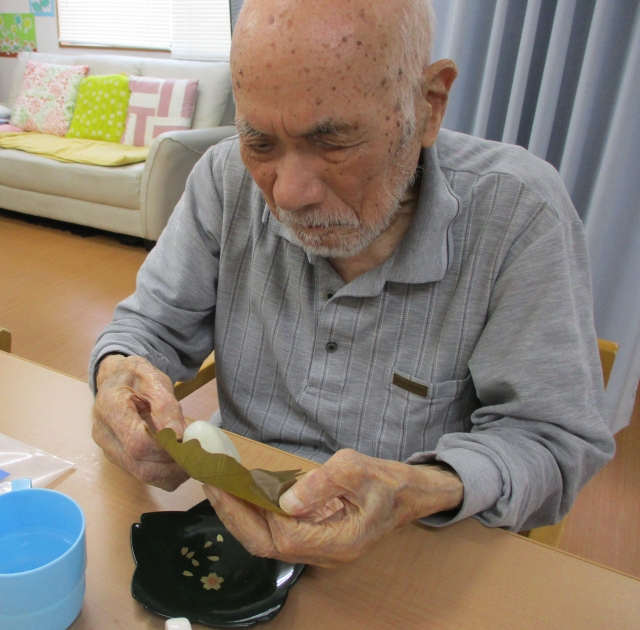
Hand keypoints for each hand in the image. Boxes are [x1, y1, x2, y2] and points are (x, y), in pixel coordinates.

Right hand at [92, 354, 187, 490]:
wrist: (117, 380)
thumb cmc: (137, 377)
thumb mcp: (154, 380)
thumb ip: (165, 406)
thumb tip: (178, 436)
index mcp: (110, 408)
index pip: (137, 442)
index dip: (166, 448)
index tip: (189, 442)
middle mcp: (104, 435)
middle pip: (139, 465)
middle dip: (173, 465)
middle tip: (198, 456)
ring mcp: (110, 450)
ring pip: (142, 475)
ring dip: (172, 474)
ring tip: (193, 460)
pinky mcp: (119, 459)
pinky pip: (143, 475)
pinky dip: (166, 475)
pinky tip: (181, 463)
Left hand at [204, 448, 462, 566]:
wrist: (412, 494)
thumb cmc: (389, 481)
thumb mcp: (360, 469)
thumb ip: (324, 483)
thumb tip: (286, 498)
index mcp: (337, 542)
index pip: (280, 536)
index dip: (248, 511)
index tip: (224, 482)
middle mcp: (323, 553)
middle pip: (265, 545)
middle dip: (233, 515)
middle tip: (210, 482)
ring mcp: (318, 548)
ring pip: (267, 541)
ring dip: (240, 515)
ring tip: (218, 484)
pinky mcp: (315, 537)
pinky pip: (276, 531)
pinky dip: (255, 513)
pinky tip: (242, 492)